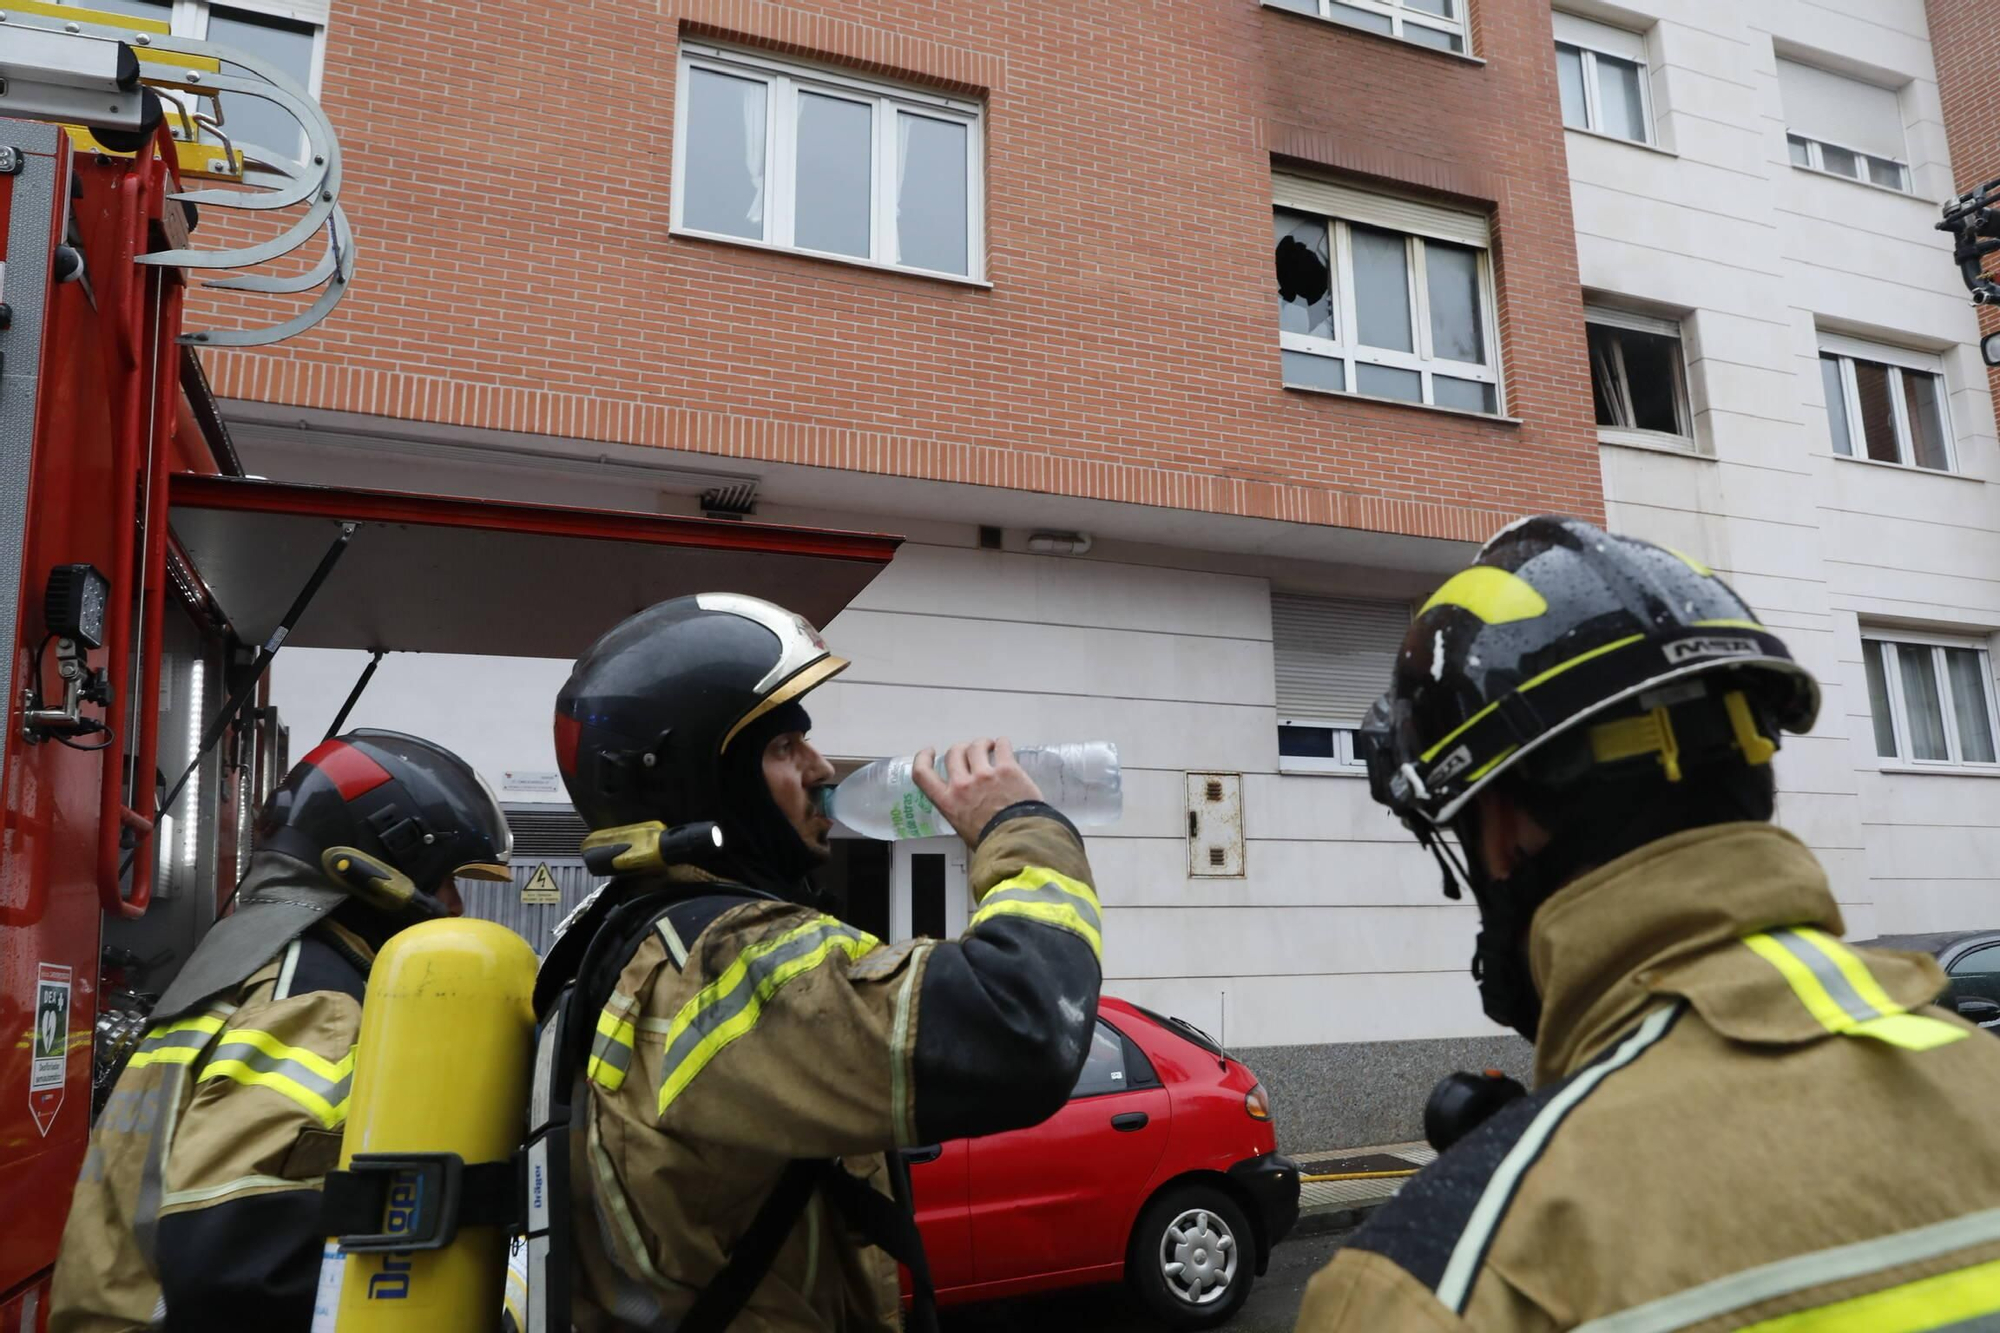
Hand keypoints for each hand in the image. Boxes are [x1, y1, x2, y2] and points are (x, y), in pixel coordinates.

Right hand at [912, 738, 1043, 846]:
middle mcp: (962, 785)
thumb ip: (960, 812)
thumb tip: (969, 808)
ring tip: (990, 746)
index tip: (930, 751)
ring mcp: (985, 775)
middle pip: (954, 753)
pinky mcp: (1007, 770)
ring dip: (982, 744)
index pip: (923, 774)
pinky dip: (1002, 743)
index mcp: (948, 802)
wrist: (1018, 842)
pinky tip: (1004, 746)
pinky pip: (1002, 746)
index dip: (923, 758)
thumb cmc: (992, 843)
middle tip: (970, 753)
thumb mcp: (963, 830)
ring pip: (976, 746)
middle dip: (961, 749)